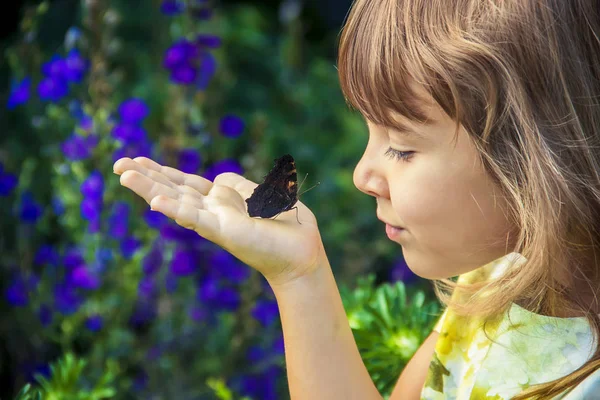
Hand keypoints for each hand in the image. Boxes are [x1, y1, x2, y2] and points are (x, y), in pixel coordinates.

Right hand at [113, 157, 326, 285]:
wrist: (302, 252)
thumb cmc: (286, 225)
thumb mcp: (262, 193)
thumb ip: (238, 185)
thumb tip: (218, 179)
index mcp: (221, 200)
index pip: (185, 184)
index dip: (162, 172)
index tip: (137, 160)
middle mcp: (213, 211)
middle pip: (173, 190)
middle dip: (146, 177)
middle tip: (118, 165)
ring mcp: (215, 222)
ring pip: (177, 202)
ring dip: (150, 189)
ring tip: (124, 175)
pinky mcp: (224, 231)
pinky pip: (196, 219)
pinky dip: (176, 210)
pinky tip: (155, 203)